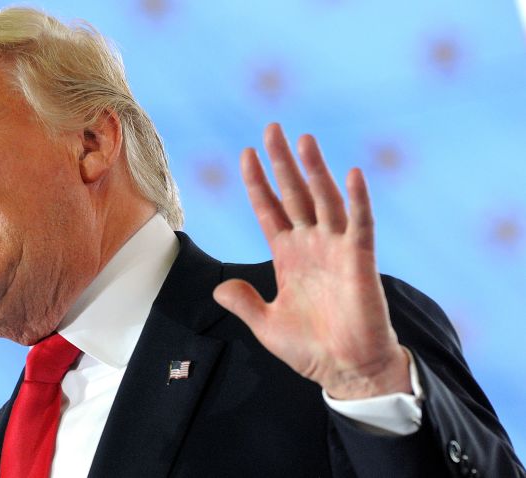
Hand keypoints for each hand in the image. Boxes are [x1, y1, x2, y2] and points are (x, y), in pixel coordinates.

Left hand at [213, 123, 410, 399]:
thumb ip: (244, 303)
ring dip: (315, 169)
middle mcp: (311, 245)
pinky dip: (357, 199)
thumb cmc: (310, 349)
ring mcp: (336, 249)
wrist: (346, 370)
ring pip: (324, 199)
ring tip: (304, 139)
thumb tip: (219, 289)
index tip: (245, 154)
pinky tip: (352, 173)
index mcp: (287, 255)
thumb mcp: (266, 325)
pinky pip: (360, 224)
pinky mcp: (360, 261)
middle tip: (271, 128)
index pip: (270, 209)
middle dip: (282, 162)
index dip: (258, 182)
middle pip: (294, 193)